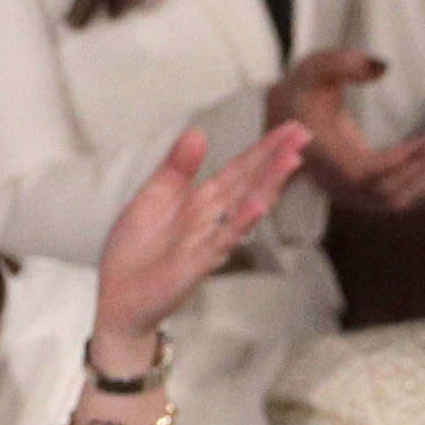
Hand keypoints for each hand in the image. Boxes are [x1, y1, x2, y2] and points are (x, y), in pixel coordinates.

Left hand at [92, 122, 309, 351]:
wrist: (118, 296)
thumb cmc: (135, 251)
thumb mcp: (152, 197)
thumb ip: (177, 168)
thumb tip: (199, 132)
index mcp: (202, 201)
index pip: (240, 170)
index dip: (264, 148)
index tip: (292, 128)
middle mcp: (213, 220)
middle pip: (250, 183)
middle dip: (277, 159)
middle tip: (305, 134)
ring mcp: (208, 242)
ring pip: (245, 208)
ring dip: (269, 184)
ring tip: (292, 159)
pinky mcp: (196, 264)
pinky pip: (222, 240)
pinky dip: (240, 223)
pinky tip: (258, 205)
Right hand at [264, 48, 424, 214]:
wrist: (289, 117)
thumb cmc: (304, 90)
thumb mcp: (314, 68)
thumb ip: (341, 63)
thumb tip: (379, 66)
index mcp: (320, 151)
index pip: (363, 171)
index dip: (396, 162)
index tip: (424, 142)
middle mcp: (333, 179)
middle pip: (384, 192)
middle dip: (418, 170)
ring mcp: (347, 192)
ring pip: (393, 202)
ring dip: (423, 183)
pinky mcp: (360, 195)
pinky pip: (395, 201)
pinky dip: (419, 189)